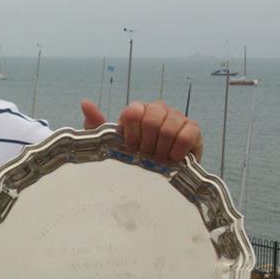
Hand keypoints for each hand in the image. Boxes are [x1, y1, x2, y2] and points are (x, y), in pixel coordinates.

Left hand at [81, 99, 202, 163]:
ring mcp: (177, 118)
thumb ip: (96, 124)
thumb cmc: (131, 157)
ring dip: (161, 148)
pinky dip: (177, 150)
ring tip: (158, 158)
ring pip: (169, 127)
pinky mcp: (194, 130)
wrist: (157, 176)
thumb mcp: (109, 144)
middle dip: (147, 143)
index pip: (133, 112)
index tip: (130, 147)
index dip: (131, 133)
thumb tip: (85, 102)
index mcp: (138, 110)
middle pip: (152, 119)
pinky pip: (187, 134)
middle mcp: (158, 109)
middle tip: (145, 155)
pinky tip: (172, 159)